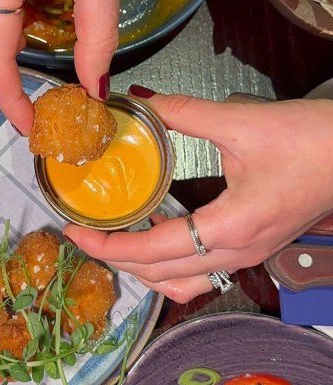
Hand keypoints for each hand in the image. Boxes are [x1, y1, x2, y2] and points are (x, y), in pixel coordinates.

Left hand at [65, 92, 332, 301]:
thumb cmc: (311, 141)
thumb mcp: (241, 122)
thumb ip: (182, 113)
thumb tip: (138, 101)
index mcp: (230, 228)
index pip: (153, 252)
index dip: (108, 246)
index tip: (74, 231)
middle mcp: (238, 253)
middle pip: (162, 276)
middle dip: (117, 260)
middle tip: (85, 234)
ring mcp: (249, 255)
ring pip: (184, 284)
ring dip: (145, 269)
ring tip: (116, 240)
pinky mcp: (256, 247)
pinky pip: (203, 271)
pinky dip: (172, 264)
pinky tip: (158, 235)